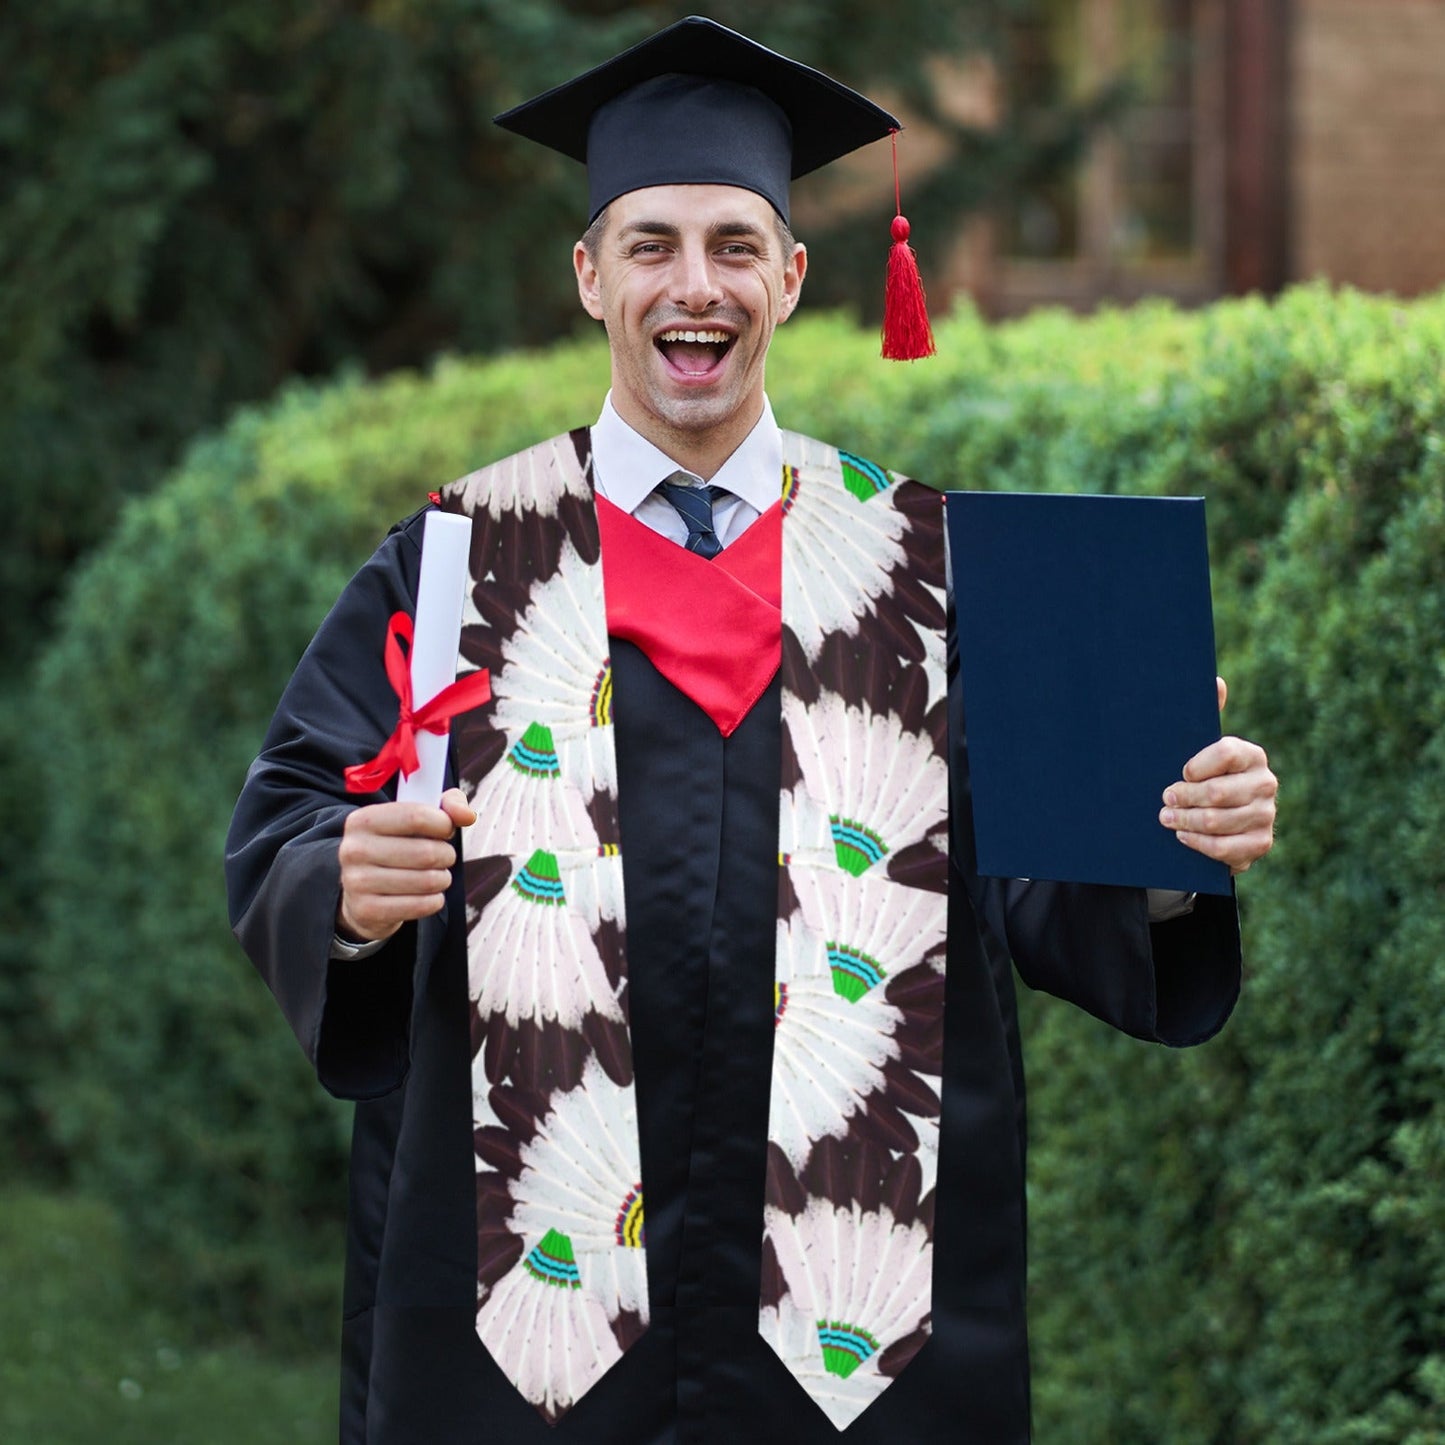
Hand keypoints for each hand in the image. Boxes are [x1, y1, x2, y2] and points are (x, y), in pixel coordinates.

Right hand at [336, 787, 476, 942]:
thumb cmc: (397, 846)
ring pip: (427, 881)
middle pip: (426, 852)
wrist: (362, 892)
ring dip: (442, 879)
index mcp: (363, 820)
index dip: (444, 824)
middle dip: (446, 855)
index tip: (446, 830)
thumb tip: (467, 816)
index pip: (416, 816)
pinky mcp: (367, 910)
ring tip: (437, 876)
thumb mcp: (417, 817)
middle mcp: (354, 849)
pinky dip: (435, 901)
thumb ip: (448, 805)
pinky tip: (429, 895)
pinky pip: (420, 906)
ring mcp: (357, 882)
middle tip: (443, 857)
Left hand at [1159, 677, 1276, 873]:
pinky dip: (1199, 843)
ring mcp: (1266, 815)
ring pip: (1217, 821)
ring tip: (1166, 818)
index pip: (1225, 753)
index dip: (1196, 765)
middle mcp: (1265, 783)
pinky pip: (1225, 848)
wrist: (1219, 820)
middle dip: (1183, 797)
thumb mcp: (1199, 748)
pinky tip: (1183, 836)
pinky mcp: (1260, 843)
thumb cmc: (1203, 777)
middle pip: (1218, 792)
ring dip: (1185, 821)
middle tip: (1164, 799)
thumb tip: (1216, 681)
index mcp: (1251, 755)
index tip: (1180, 772)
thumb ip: (1207, 715)